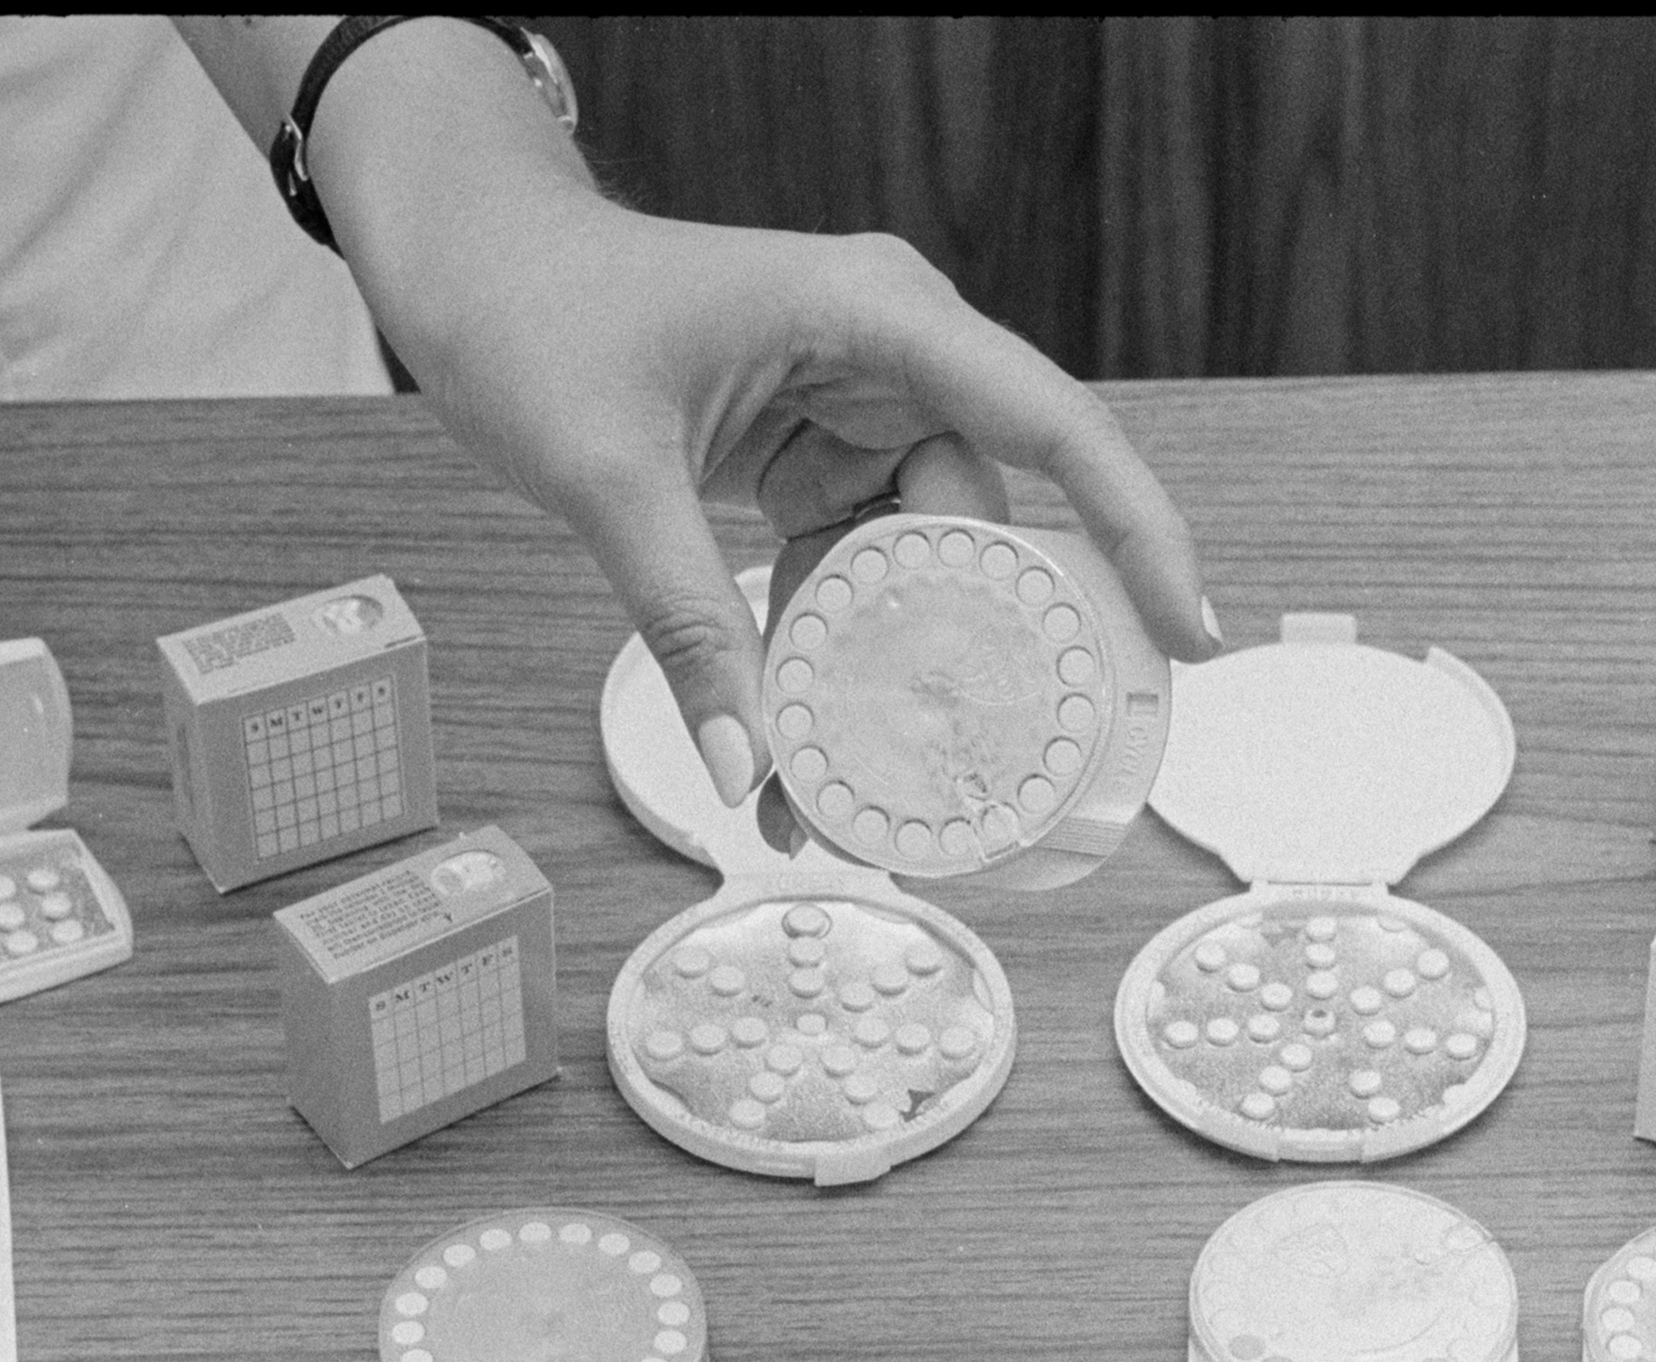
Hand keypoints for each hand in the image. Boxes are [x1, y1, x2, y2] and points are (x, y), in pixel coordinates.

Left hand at [283, 32, 1217, 805]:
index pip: (1054, 424)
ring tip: (858, 803)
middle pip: (988, 525)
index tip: (1184, 640)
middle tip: (980, 793)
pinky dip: (833, 661)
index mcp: (880, 316)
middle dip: (977, 663)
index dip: (1137, 532)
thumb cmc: (535, 318)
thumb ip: (686, 627)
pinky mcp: (817, 461)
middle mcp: (896, 357)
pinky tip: (806, 754)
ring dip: (891, 683)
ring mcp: (860, 411)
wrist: (471, 266)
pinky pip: (855, 576)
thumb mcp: (607, 477)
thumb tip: (750, 772)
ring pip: (921, 570)